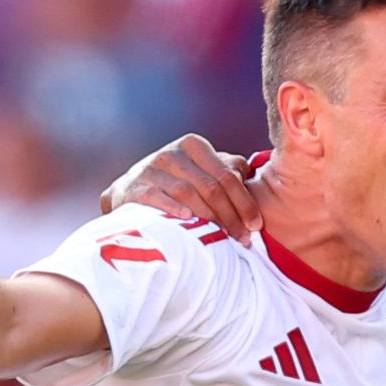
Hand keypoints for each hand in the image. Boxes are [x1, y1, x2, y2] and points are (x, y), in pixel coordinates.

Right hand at [102, 134, 260, 240]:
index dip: (244, 201)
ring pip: (187, 193)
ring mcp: (151, 168)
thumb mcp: (201, 172)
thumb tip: (250, 171)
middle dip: (231, 215)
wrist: (130, 193)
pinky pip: (156, 197)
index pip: (226, 175)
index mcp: (194, 146)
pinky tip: (186, 219)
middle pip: (210, 186)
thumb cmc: (175, 184)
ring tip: (223, 238)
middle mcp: (172, 153)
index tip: (256, 225)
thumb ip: (225, 170)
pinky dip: (172, 207)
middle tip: (244, 239)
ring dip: (209, 218)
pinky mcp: (134, 187)